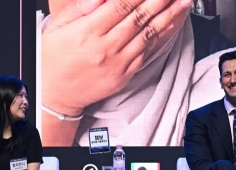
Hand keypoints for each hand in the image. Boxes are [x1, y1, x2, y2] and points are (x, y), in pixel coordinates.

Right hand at [42, 0, 191, 116]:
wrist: (54, 94)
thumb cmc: (53, 58)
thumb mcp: (58, 26)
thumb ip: (83, 7)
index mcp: (89, 31)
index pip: (121, 4)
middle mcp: (106, 47)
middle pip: (140, 17)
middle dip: (160, 0)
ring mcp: (119, 62)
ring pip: (149, 34)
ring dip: (169, 16)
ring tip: (183, 2)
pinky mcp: (126, 74)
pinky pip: (148, 52)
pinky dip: (163, 36)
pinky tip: (172, 25)